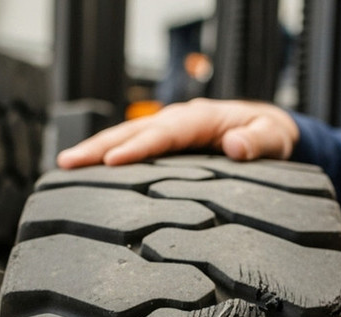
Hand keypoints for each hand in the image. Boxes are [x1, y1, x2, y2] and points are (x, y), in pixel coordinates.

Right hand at [55, 98, 299, 168]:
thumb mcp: (274, 138)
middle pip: (133, 131)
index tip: (113, 161)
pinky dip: (108, 157)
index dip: (139, 147)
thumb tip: (236, 145)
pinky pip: (133, 147)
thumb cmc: (272, 134)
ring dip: (95, 150)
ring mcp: (169, 131)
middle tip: (68, 162)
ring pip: (126, 137)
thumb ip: (259, 142)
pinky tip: (86, 173)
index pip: (164, 133)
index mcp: (201, 119)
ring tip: (65, 166)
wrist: (271, 131)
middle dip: (99, 146)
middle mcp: (179, 120)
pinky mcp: (165, 144)